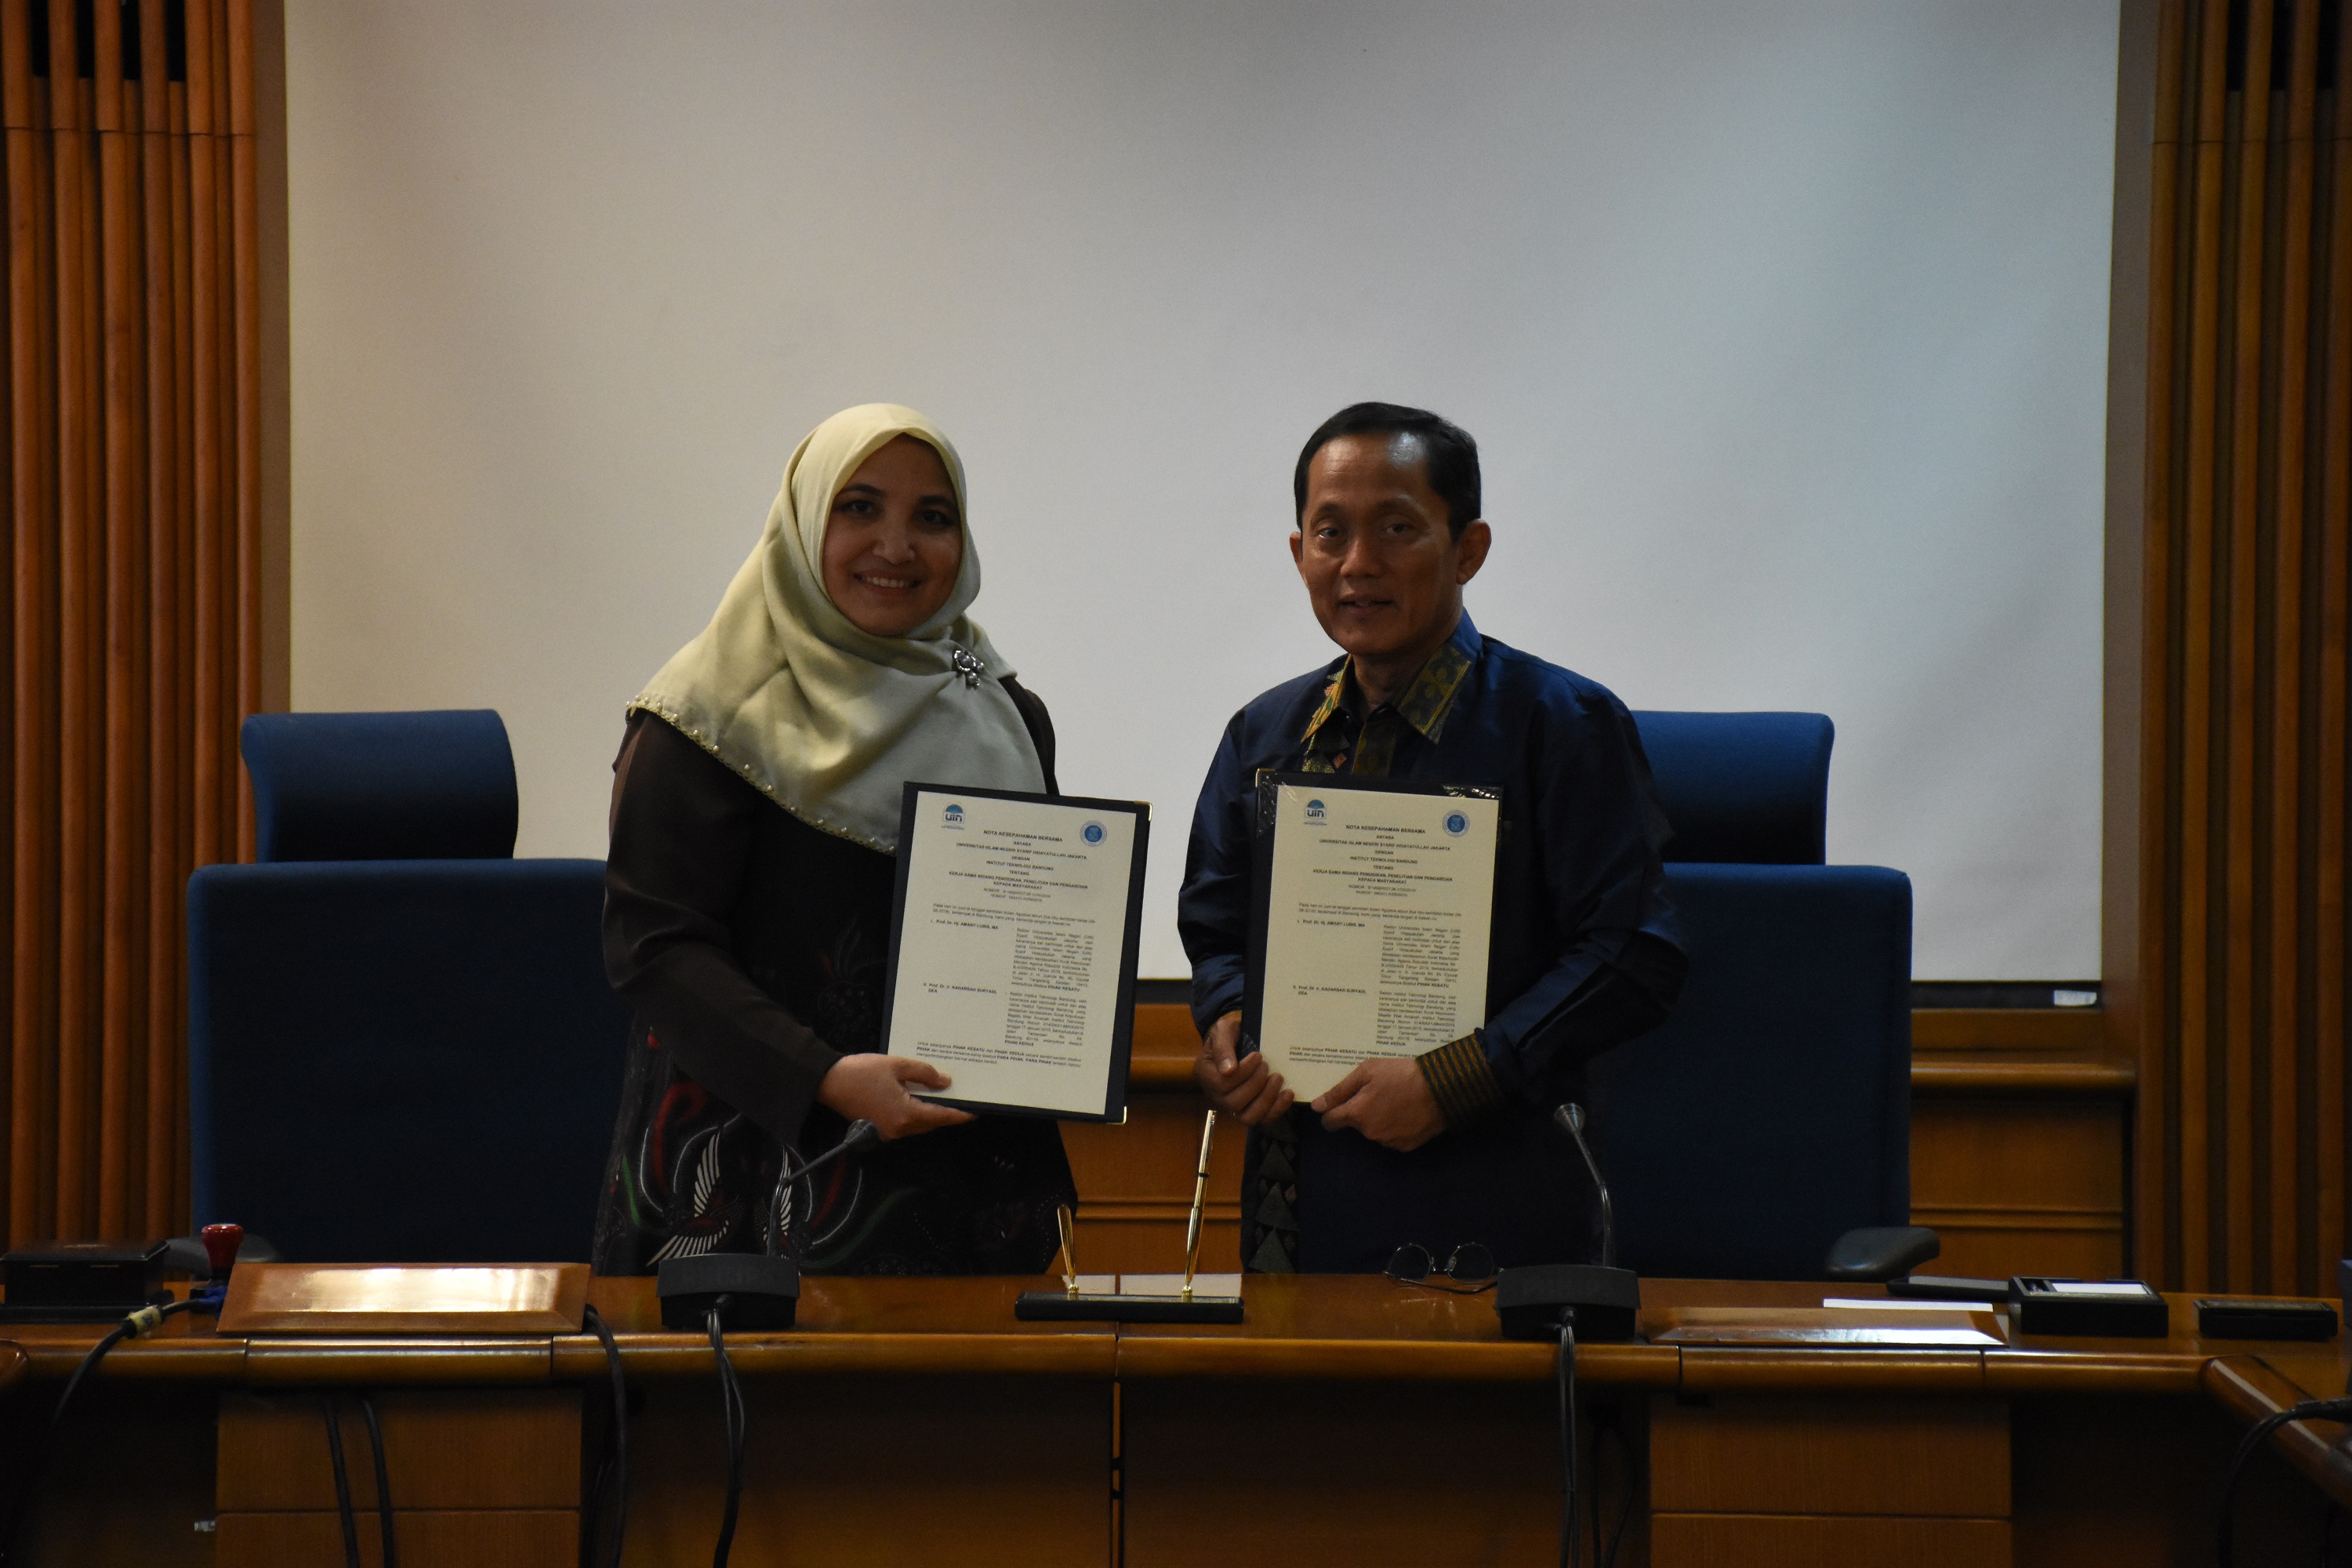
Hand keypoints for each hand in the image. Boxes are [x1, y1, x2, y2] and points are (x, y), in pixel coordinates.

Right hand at [817, 1053, 975, 1139]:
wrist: (829, 1081)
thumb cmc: (861, 1072)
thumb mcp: (897, 1066)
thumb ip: (924, 1074)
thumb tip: (944, 1083)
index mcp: (905, 1114)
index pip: (940, 1117)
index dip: (959, 1115)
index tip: (974, 1112)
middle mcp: (898, 1129)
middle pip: (929, 1123)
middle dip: (944, 1112)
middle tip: (958, 1098)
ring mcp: (887, 1132)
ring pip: (917, 1125)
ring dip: (928, 1113)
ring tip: (939, 1096)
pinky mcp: (878, 1129)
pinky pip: (903, 1124)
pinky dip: (914, 1114)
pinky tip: (917, 1098)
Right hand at [1193, 1011, 1293, 1124]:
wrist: (1239, 1039)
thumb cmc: (1230, 1034)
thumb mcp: (1223, 1030)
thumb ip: (1223, 1047)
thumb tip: (1228, 1070)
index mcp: (1207, 1075)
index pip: (1221, 1084)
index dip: (1242, 1073)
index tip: (1257, 1056)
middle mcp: (1217, 1095)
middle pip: (1234, 1103)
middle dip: (1255, 1084)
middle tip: (1266, 1065)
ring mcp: (1234, 1105)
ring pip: (1248, 1117)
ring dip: (1267, 1098)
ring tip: (1278, 1078)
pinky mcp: (1251, 1109)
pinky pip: (1263, 1119)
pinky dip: (1277, 1109)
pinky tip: (1288, 1093)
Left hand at [1313, 1058, 1443, 1151]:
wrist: (1442, 1088)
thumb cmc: (1401, 1074)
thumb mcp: (1367, 1071)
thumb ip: (1340, 1090)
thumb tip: (1317, 1106)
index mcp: (1357, 1114)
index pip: (1331, 1122)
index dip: (1332, 1113)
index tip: (1339, 1105)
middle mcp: (1370, 1133)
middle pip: (1356, 1124)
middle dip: (1362, 1111)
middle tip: (1379, 1092)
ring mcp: (1389, 1142)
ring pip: (1375, 1131)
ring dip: (1380, 1119)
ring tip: (1396, 1100)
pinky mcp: (1407, 1146)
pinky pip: (1393, 1137)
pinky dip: (1396, 1127)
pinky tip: (1407, 1112)